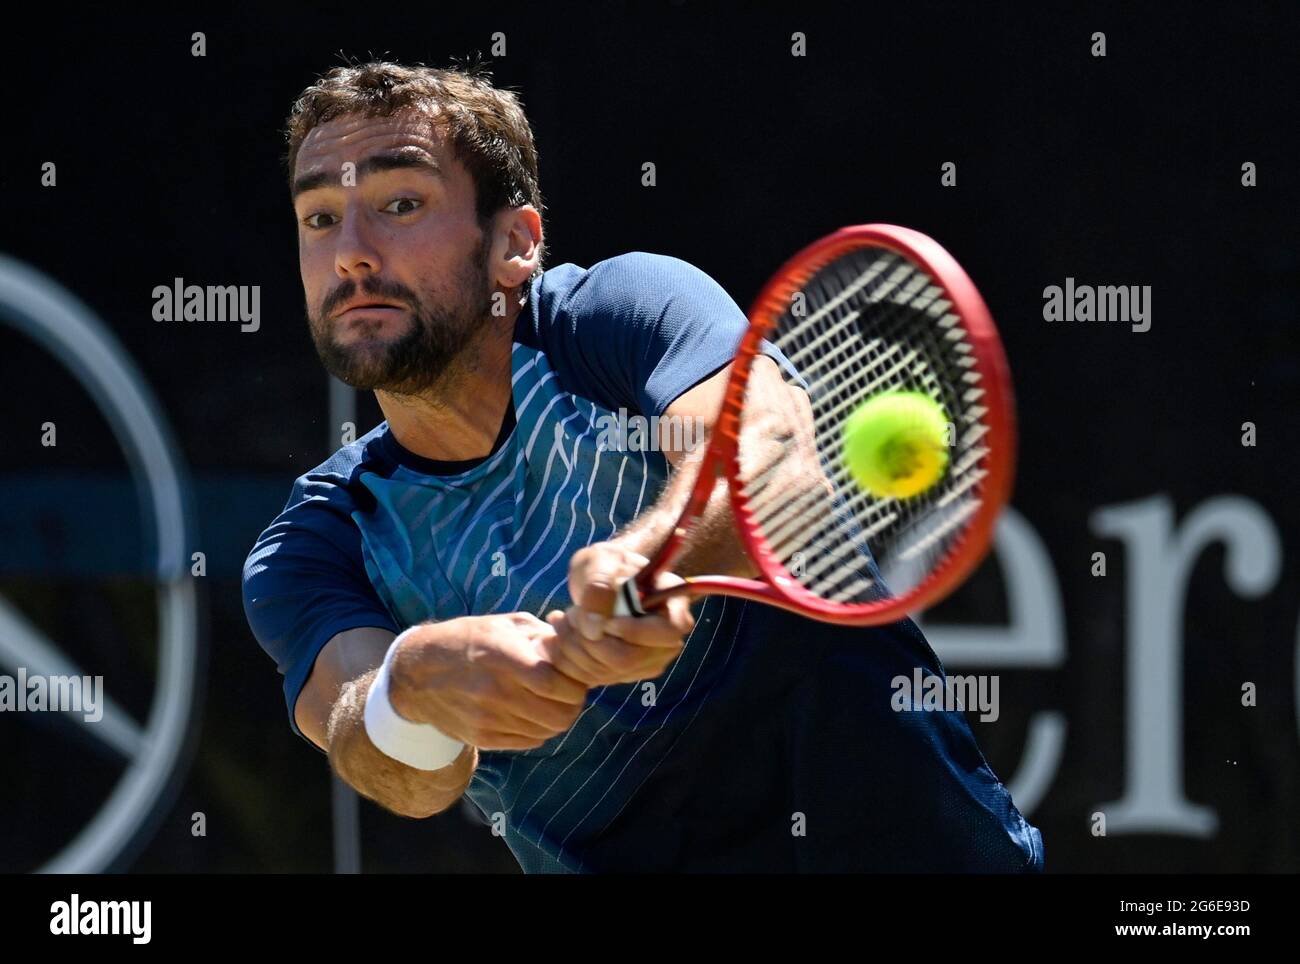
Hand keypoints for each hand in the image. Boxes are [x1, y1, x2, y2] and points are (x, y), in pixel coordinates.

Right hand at [385, 613, 587, 751]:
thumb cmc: (468, 640)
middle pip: (558, 715)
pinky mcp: (482, 738)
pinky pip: (528, 742)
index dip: (575, 684)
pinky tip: (532, 713)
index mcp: (502, 657)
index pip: (556, 684)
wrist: (417, 673)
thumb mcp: (504, 625)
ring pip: (546, 732)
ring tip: (550, 701)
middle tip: (569, 693)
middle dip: (572, 704)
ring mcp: (487, 719)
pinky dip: (538, 730)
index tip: (574, 677)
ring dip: (557, 718)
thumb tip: (576, 644)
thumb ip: (543, 635)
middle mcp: (494, 692)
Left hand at [544, 542, 694, 686]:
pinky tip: (563, 633)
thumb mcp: (603, 560)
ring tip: (563, 618)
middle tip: (570, 613)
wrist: (601, 578)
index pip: (667, 633)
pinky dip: (567, 657)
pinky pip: (590, 677)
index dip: (634, 631)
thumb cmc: (608, 564)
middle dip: (589, 639)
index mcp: (673, 608)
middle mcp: (665, 642)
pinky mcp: (620, 674)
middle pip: (628, 659)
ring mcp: (644, 662)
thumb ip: (600, 585)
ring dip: (573, 645)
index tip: (607, 618)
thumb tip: (596, 628)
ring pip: (604, 671)